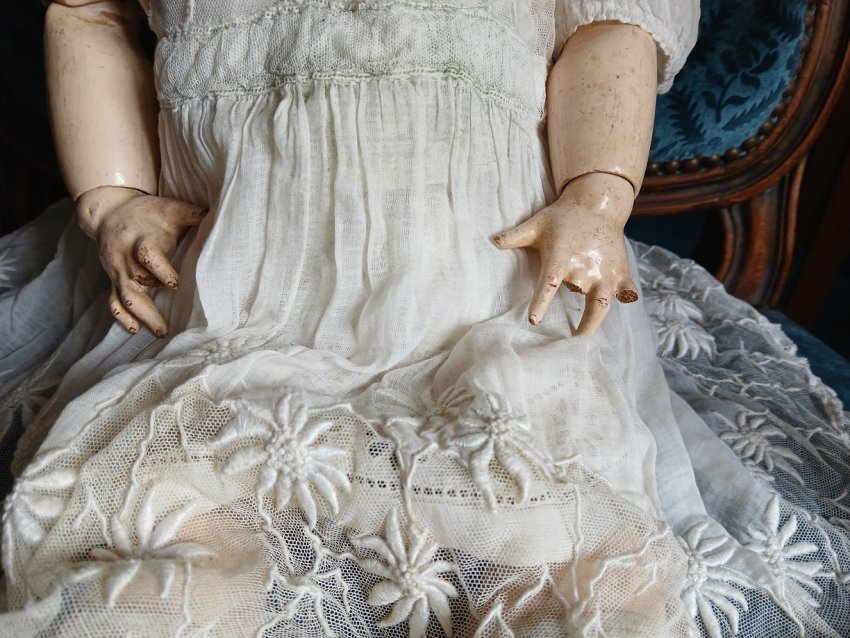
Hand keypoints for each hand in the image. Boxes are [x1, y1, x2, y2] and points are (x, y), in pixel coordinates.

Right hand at [76, 186, 205, 336]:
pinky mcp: (113, 279)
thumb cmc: (149, 212)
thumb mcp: (171, 209)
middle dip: (150, 307)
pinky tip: (135, 329)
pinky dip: (122, 317)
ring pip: (124, 297)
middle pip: (134, 284)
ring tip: (160, 331)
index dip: (161, 271)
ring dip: (140, 316)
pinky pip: (113, 301)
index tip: (175, 285)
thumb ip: (194, 214)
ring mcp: (118, 271)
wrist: (110, 212)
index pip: (148, 257)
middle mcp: (127, 258)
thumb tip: (225, 214)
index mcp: (143, 240)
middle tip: (168, 326)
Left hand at [493, 173, 637, 335]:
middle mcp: (586, 268)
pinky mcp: (621, 271)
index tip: (534, 322)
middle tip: (573, 346)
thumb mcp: (536, 224)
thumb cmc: (562, 217)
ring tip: (587, 342)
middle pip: (588, 302)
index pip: (550, 284)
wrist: (598, 203)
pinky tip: (623, 305)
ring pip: (604, 304)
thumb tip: (492, 241)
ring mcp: (606, 271)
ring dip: (597, 323)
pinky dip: (626, 298)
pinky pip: (626, 291)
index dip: (541, 303)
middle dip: (584, 326)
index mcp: (562, 257)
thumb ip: (514, 235)